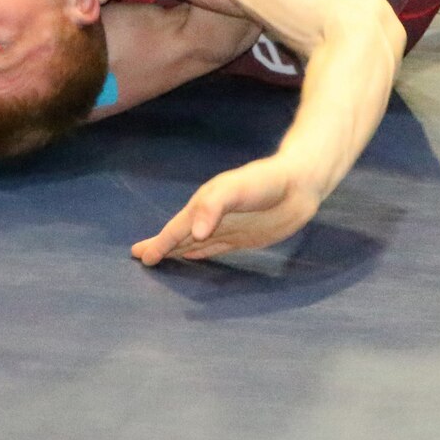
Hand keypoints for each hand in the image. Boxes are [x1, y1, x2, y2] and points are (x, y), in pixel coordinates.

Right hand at [130, 154, 322, 264]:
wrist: (299, 183)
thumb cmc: (267, 182)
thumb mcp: (237, 189)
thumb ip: (213, 208)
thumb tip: (192, 234)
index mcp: (206, 204)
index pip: (177, 227)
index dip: (160, 242)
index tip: (141, 255)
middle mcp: (212, 217)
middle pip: (180, 234)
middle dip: (160, 245)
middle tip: (139, 257)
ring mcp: (225, 227)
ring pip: (192, 241)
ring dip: (175, 249)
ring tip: (157, 257)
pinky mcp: (241, 236)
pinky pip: (213, 248)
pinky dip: (198, 252)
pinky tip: (191, 255)